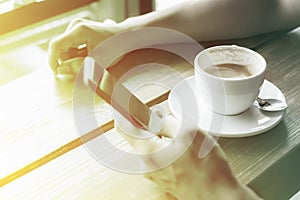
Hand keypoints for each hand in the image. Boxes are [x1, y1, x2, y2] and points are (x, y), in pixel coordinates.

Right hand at [48, 18, 119, 74]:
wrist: (124, 37)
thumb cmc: (115, 48)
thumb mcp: (97, 61)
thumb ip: (77, 67)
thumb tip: (60, 70)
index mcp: (79, 30)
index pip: (56, 45)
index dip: (53, 61)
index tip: (56, 73)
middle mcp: (76, 25)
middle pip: (60, 47)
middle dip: (67, 61)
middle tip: (81, 68)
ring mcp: (77, 27)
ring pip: (65, 47)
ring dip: (72, 58)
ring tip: (88, 61)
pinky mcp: (79, 30)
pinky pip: (71, 45)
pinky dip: (76, 54)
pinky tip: (88, 56)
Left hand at [118, 114, 261, 199]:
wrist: (218, 196)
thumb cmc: (208, 170)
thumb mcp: (188, 133)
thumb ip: (166, 121)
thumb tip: (152, 116)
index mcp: (148, 151)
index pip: (124, 126)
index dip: (125, 111)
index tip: (125, 102)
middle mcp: (146, 164)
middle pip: (139, 135)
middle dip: (150, 123)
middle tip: (164, 118)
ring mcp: (154, 172)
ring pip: (151, 144)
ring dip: (161, 134)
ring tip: (180, 136)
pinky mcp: (163, 176)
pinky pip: (158, 155)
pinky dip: (166, 146)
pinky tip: (182, 148)